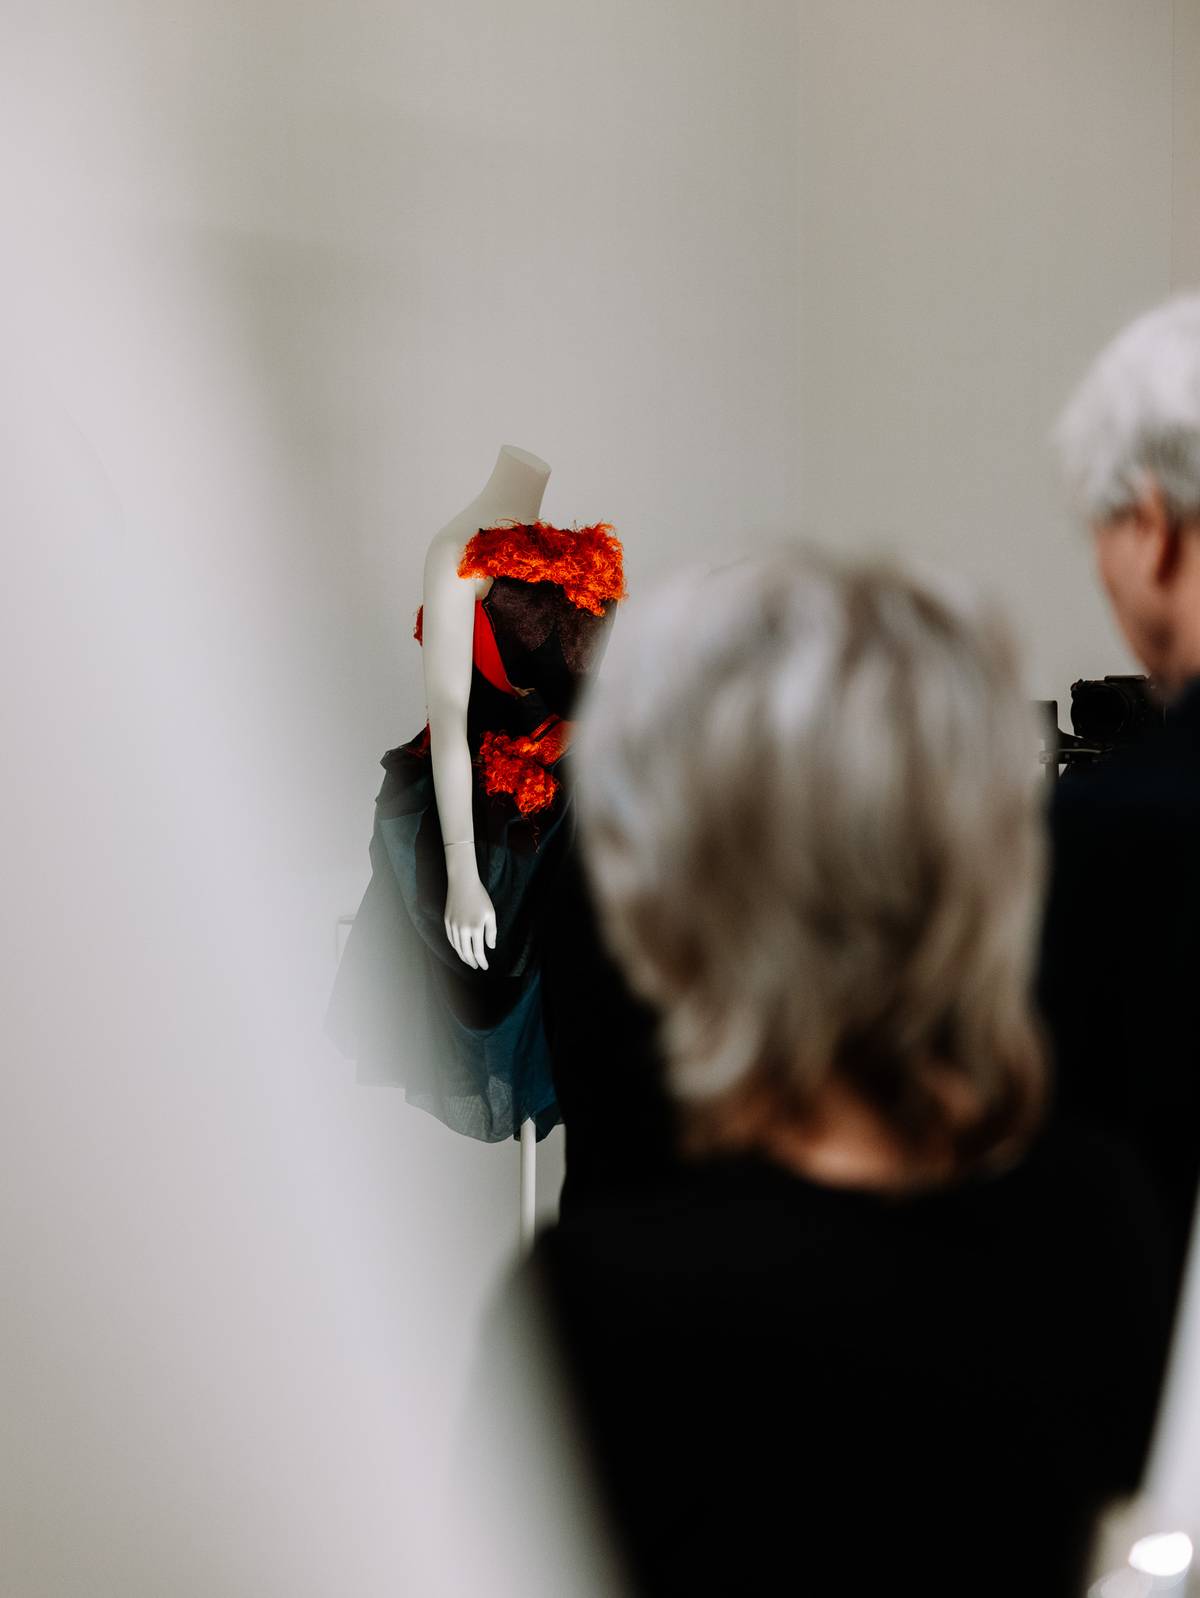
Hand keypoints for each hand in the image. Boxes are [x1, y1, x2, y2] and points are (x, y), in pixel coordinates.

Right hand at [443, 847, 496, 968]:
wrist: (463, 884)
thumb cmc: (480, 898)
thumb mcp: (490, 914)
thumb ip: (491, 932)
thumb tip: (490, 947)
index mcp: (475, 928)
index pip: (478, 952)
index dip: (482, 961)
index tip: (485, 967)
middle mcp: (462, 929)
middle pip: (466, 952)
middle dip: (472, 962)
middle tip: (476, 966)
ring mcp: (453, 926)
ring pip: (457, 947)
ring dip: (463, 956)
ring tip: (469, 960)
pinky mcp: (447, 921)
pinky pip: (451, 939)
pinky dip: (455, 947)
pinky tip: (460, 949)